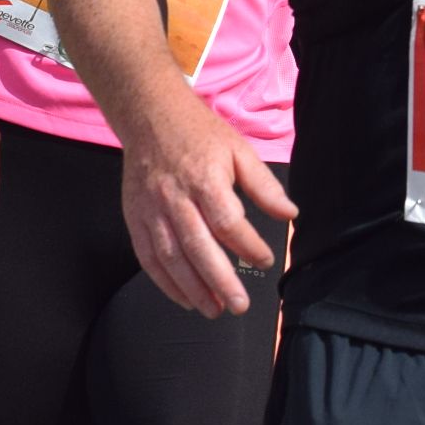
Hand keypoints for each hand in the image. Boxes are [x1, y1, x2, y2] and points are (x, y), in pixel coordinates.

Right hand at [118, 94, 295, 318]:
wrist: (148, 114)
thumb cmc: (198, 132)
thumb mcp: (238, 149)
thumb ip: (264, 185)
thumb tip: (290, 214)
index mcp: (204, 178)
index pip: (227, 221)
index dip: (248, 245)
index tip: (267, 260)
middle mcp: (174, 197)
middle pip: (197, 246)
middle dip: (219, 280)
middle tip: (240, 305)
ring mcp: (150, 209)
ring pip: (170, 257)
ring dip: (192, 288)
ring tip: (215, 309)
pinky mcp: (134, 217)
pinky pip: (148, 256)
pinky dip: (164, 282)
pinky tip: (184, 299)